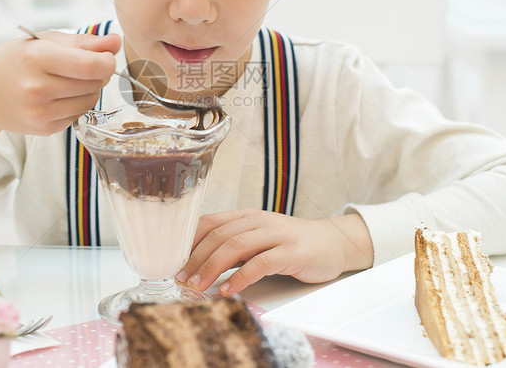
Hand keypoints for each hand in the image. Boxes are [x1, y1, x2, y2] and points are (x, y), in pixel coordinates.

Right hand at [0, 29, 120, 134]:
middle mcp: (37, 88)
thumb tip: (117, 42)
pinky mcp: (44, 129)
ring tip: (69, 80)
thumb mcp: (45, 41)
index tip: (104, 57)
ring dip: (90, 90)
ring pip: (90, 100)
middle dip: (99, 74)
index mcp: (37, 57)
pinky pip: (79, 115)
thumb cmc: (16, 61)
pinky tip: (58, 96)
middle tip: (82, 67)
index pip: (91, 65)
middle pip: (95, 83)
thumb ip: (84, 42)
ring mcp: (40, 112)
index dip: (107, 61)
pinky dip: (77, 104)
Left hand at [175, 209, 373, 295]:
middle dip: (196, 259)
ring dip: (213, 267)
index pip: (209, 222)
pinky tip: (229, 290)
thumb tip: (198, 264)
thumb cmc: (290, 244)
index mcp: (246, 216)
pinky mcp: (291, 251)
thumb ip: (233, 246)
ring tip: (198, 286)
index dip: (188, 242)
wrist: (331, 243)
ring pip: (236, 246)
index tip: (174, 262)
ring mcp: (276, 234)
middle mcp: (258, 221)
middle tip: (181, 279)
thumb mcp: (258, 239)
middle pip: (219, 235)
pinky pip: (261, 263)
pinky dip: (241, 277)